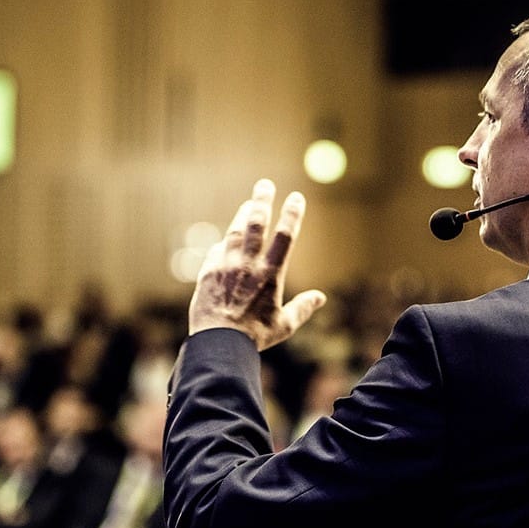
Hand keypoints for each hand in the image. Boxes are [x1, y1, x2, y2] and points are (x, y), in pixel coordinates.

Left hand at [189, 179, 325, 350]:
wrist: (218, 343)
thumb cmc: (253, 336)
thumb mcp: (283, 325)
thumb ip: (302, 308)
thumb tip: (320, 297)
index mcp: (271, 274)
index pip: (285, 236)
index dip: (293, 214)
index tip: (297, 197)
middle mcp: (248, 264)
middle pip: (257, 223)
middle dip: (262, 200)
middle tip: (264, 184)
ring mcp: (226, 265)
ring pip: (236, 231)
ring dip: (243, 215)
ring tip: (248, 205)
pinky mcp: (208, 271)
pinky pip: (217, 250)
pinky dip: (225, 244)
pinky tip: (227, 242)